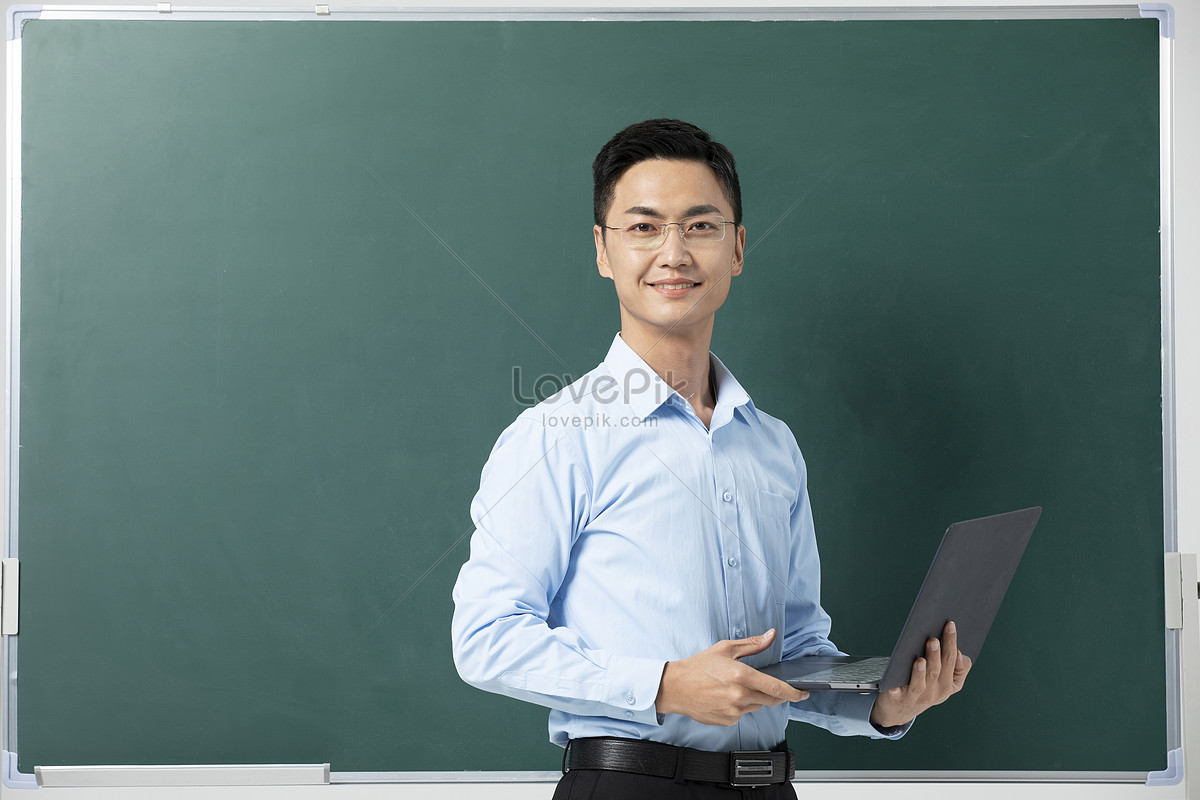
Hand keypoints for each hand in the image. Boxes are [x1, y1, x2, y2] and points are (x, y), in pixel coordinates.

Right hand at [655, 629, 808, 725]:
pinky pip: (743, 714)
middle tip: (764, 684)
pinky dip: (741, 706)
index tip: (804, 693)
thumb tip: (770, 636)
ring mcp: (734, 711)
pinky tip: (727, 696)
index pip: (777, 688)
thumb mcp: (725, 648)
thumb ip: (752, 644)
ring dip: (755, 698)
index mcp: (742, 676)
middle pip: (771, 699)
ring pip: (757, 706)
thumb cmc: (698, 666)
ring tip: (735, 687)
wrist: (675, 687)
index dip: (795, 692)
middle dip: (774, 693)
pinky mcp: (728, 720)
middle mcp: (740, 695)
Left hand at [870, 620, 971, 728]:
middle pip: (936, 671)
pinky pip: (897, 694)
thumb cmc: (926, 687)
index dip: (951, 643)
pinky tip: (894, 685)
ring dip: (919, 672)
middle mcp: (934, 693)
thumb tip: (959, 652)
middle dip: (935, 655)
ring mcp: (916, 697)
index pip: (952, 661)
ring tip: (919, 660)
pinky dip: (895, 690)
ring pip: (919, 684)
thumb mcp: (947, 682)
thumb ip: (959, 668)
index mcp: (948, 685)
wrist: (902, 709)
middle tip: (933, 640)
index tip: (949, 625)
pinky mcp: (898, 699)